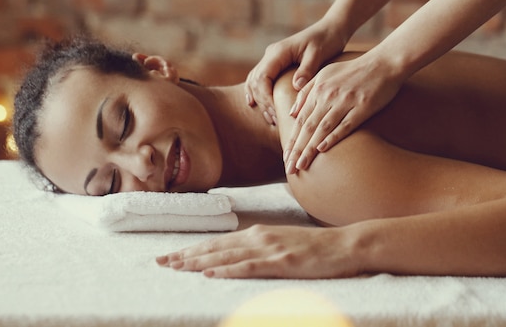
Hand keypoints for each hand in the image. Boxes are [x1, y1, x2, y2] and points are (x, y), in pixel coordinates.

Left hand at [156, 224, 360, 278]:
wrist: (344, 245)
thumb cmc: (313, 247)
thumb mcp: (281, 242)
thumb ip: (259, 248)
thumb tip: (237, 256)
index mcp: (257, 233)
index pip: (217, 243)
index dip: (192, 249)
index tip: (172, 255)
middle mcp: (258, 237)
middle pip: (215, 247)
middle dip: (186, 255)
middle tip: (162, 262)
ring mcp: (269, 249)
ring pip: (225, 256)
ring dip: (198, 262)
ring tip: (177, 267)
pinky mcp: (281, 263)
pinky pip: (248, 267)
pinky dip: (227, 270)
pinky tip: (211, 274)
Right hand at [245, 18, 348, 124]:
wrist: (331, 28)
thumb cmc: (326, 39)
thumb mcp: (318, 54)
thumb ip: (307, 69)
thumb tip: (296, 86)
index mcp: (278, 52)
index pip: (262, 78)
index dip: (265, 97)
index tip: (276, 112)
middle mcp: (270, 55)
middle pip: (255, 82)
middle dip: (263, 103)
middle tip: (275, 120)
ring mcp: (271, 59)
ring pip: (254, 82)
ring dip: (260, 101)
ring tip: (272, 119)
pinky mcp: (276, 64)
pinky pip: (261, 81)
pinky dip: (259, 94)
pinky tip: (262, 108)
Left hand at [285, 51, 402, 173]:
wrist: (383, 63)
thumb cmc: (353, 70)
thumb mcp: (324, 74)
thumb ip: (306, 92)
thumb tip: (292, 114)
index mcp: (318, 90)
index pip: (300, 120)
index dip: (292, 140)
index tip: (285, 157)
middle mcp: (328, 96)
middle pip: (308, 127)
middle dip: (297, 149)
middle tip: (290, 168)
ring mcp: (345, 101)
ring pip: (323, 128)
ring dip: (310, 149)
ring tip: (301, 165)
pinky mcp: (363, 106)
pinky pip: (346, 125)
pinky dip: (333, 137)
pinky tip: (323, 150)